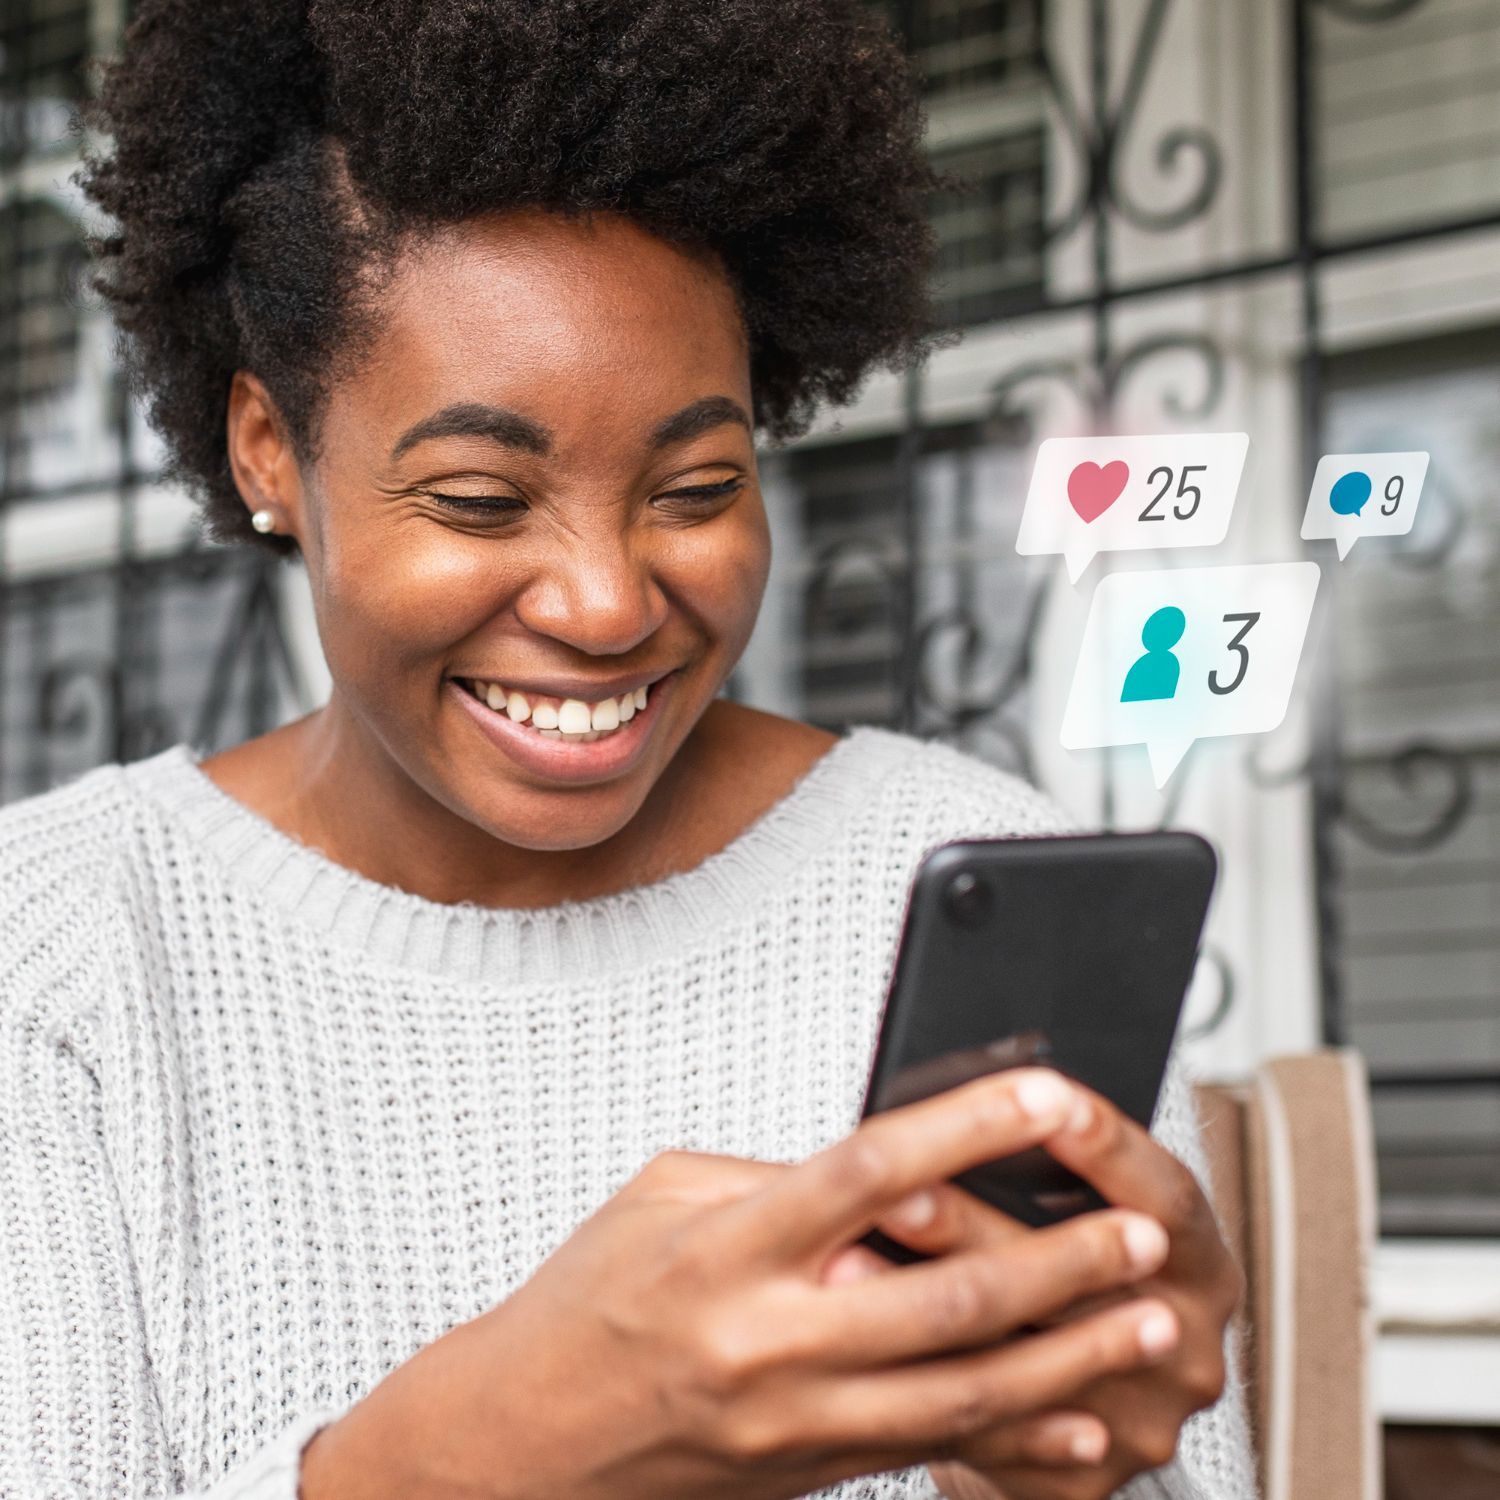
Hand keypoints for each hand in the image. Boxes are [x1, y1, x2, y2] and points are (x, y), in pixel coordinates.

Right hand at [301, 1068, 1181, 1499]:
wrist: (521, 1445)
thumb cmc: (584, 1302)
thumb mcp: (663, 1199)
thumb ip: (779, 1182)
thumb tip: (886, 1172)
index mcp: (731, 1247)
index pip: (873, 1172)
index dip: (970, 1126)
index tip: (1046, 1095)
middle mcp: (772, 1339)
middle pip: (947, 1300)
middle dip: (1060, 1265)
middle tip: (1141, 1229)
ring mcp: (796, 1420)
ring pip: (964, 1393)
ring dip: (1070, 1355)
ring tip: (1151, 1320)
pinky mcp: (811, 1470)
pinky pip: (933, 1454)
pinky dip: (1018, 1439)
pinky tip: (1084, 1423)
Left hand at [831, 1081, 1241, 1499]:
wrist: (1071, 1411)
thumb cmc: (1073, 1263)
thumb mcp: (1098, 1208)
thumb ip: (1054, 1168)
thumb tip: (968, 1100)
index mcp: (1199, 1262)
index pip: (1166, 1197)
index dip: (1108, 1146)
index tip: (1049, 1091)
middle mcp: (1186, 1345)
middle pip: (1078, 1279)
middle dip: (976, 1226)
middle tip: (898, 1188)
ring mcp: (1140, 1420)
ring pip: (1019, 1357)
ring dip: (924, 1301)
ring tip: (845, 1259)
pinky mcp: (1082, 1484)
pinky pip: (989, 1429)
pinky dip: (917, 1378)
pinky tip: (856, 1344)